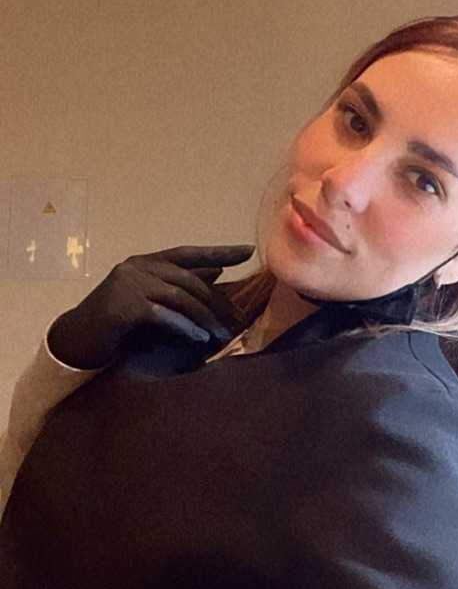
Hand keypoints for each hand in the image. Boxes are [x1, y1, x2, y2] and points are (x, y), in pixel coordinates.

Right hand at [47, 245, 255, 369]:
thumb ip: (179, 283)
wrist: (77, 338)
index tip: (248, 250)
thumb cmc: (118, 319)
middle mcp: (138, 267)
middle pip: (188, 279)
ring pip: (179, 296)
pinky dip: (184, 326)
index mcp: (147, 262)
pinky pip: (163, 314)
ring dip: (204, 317)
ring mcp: (129, 284)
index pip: (189, 253)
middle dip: (216, 300)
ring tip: (221, 335)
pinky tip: (199, 337)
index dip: (220, 251)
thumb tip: (217, 271)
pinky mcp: (123, 306)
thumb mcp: (151, 298)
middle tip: (236, 319)